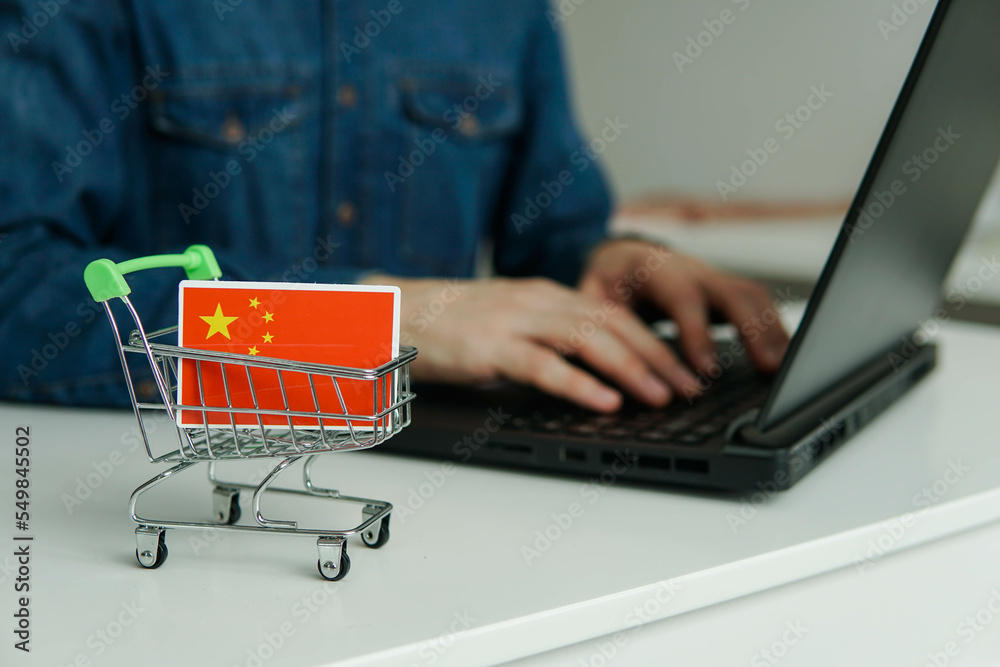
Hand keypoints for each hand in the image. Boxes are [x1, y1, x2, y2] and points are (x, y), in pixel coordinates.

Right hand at [365, 274, 702, 411]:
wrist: (395, 314)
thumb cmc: (451, 323)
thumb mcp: (509, 321)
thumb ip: (549, 336)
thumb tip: (595, 365)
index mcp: (545, 294)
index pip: (613, 313)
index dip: (653, 340)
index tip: (681, 367)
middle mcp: (536, 301)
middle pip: (611, 323)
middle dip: (656, 355)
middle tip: (687, 385)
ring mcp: (513, 321)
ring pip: (586, 339)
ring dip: (630, 368)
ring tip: (659, 395)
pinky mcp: (489, 347)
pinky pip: (543, 365)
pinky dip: (579, 384)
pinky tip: (604, 401)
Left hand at [579, 238, 789, 380]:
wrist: (621, 259)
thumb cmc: (606, 285)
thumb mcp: (591, 300)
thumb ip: (600, 325)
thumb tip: (610, 367)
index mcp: (654, 269)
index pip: (683, 296)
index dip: (698, 332)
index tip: (707, 369)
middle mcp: (690, 269)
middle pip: (732, 291)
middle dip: (753, 329)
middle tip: (766, 368)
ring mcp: (713, 278)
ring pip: (752, 296)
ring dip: (771, 331)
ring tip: (782, 368)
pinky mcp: (726, 291)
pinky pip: (758, 305)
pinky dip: (775, 329)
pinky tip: (783, 358)